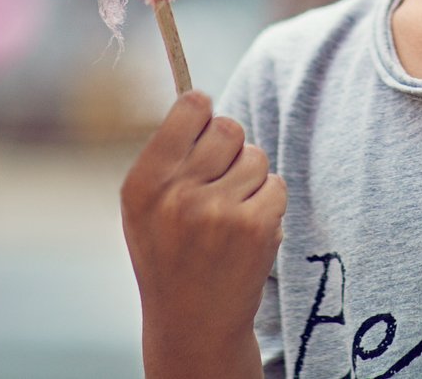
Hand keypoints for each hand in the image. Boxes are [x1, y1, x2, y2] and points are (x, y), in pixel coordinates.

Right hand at [121, 89, 286, 370]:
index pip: (190, 107)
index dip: (204, 113)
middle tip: (219, 180)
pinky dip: (268, 203)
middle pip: (229, 127)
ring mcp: (219, 212)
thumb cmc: (169, 252)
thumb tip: (200, 99)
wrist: (193, 323)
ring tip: (229, 214)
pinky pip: (276, 184)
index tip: (204, 128)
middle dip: (230, 147)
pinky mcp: (255, 228)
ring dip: (250, 179)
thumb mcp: (145, 206)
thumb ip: (168, 154)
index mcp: (145, 183)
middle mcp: (178, 195)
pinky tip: (247, 231)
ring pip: (256, 156)